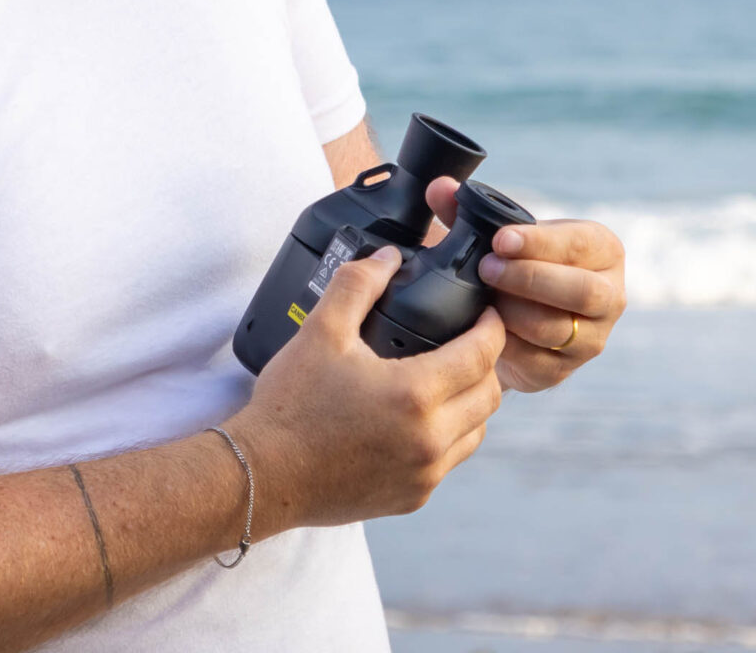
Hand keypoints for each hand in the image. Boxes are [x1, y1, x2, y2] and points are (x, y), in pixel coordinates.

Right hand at [226, 245, 505, 530]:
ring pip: (477, 431)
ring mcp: (424, 474)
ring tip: (447, 381)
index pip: (482, 355)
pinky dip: (448, 436)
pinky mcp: (412, 497)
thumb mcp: (320, 332)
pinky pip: (449, 461)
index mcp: (415, 395)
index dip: (492, 328)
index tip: (487, 314)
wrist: (263, 475)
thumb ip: (358, 285)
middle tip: (468, 343)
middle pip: (491, 396)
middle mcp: (430, 440)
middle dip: (487, 365)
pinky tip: (420, 420)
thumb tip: (387, 258)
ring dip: (471, 403)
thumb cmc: (290, 406)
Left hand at [427, 178, 624, 393]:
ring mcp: (591, 338)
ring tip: (482, 298)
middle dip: (529, 279)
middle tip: (486, 269)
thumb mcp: (499, 235)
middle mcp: (608, 295)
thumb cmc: (515, 264)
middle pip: (581, 291)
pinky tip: (484, 328)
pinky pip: (536, 361)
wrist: (517, 318)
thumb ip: (467, 211)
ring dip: (513, 313)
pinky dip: (506, 345)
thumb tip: (439, 188)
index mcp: (601, 250)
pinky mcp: (564, 370)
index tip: (500, 239)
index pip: (579, 244)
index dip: (540, 242)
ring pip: (556, 329)